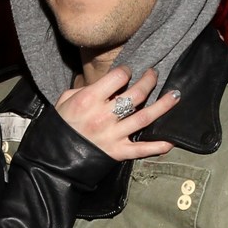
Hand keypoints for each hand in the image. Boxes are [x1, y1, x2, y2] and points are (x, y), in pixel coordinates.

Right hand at [54, 66, 178, 160]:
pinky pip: (141, 149)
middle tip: (154, 74)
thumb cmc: (59, 125)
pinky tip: (171, 141)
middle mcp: (104, 115)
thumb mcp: (65, 100)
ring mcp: (113, 135)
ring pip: (145, 118)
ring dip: (163, 106)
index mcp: (90, 99)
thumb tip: (103, 84)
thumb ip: (84, 89)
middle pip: (136, 95)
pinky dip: (157, 146)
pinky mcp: (118, 152)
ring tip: (175, 95)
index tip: (128, 71)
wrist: (53, 157)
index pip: (117, 77)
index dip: (126, 71)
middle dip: (149, 81)